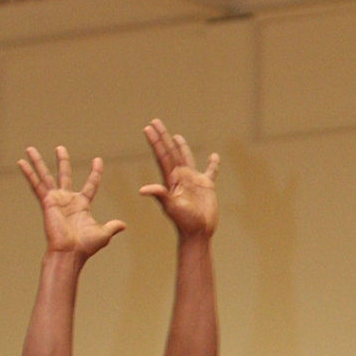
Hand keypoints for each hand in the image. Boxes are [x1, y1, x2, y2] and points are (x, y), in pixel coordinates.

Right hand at [18, 146, 125, 257]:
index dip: (95, 173)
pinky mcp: (46, 202)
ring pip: (46, 176)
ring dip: (38, 162)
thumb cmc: (85, 246)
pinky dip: (29, 174)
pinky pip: (36, 185)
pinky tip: (21, 162)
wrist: (70, 252)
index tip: (98, 160)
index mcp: (82, 205)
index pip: (90, 185)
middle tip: (60, 148)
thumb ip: (112, 227)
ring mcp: (56, 200)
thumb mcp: (103, 234)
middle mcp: (68, 200)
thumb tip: (123, 225)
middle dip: (63, 161)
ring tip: (30, 149)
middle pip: (65, 175)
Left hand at [140, 119, 218, 237]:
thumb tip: (142, 190)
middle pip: (171, 152)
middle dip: (163, 137)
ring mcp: (194, 181)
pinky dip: (213, 165)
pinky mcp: (207, 187)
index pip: (162, 156)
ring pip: (187, 158)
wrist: (198, 233)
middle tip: (155, 121)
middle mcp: (181, 177)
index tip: (148, 128)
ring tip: (175, 136)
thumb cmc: (184, 222)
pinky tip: (213, 157)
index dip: (155, 142)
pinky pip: (210, 172)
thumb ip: (159, 195)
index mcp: (171, 180)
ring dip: (181, 147)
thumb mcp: (171, 208)